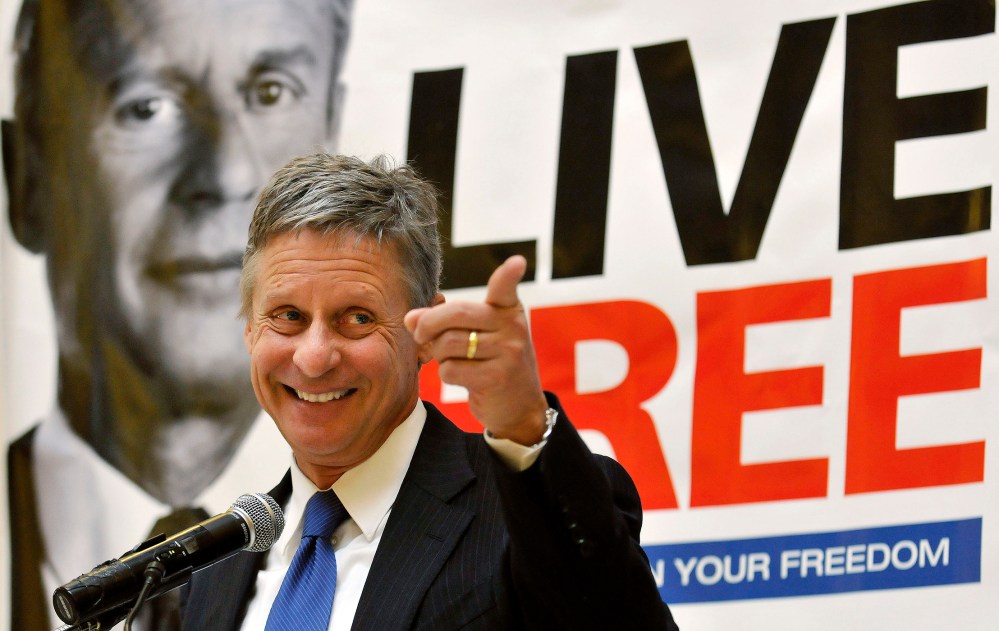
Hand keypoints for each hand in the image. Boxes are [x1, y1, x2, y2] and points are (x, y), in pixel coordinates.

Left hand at [404, 255, 548, 444]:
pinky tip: (462, 377)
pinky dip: (446, 374)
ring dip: (438, 354)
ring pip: (447, 344)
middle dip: (427, 324)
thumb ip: (445, 322)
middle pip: (455, 314)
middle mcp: (512, 327)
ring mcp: (507, 352)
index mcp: (508, 311)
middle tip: (419, 335)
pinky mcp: (496, 377)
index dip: (508, 274)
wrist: (519, 406)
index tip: (516, 262)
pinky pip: (450, 370)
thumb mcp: (477, 336)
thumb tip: (410, 318)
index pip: (506, 288)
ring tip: (450, 359)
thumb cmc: (492, 363)